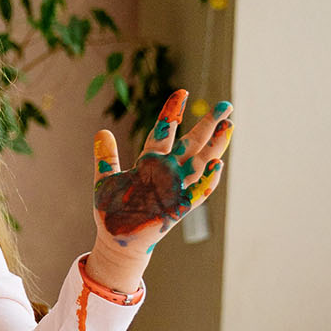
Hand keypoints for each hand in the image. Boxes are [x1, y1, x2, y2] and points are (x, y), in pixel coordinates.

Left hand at [87, 89, 232, 288]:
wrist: (116, 239)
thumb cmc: (113, 210)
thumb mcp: (106, 178)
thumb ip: (106, 156)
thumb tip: (102, 131)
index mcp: (150, 162)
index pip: (165, 132)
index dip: (173, 113)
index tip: (182, 91)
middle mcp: (167, 172)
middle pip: (192, 144)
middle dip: (208, 125)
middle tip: (225, 105)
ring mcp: (174, 188)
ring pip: (201, 163)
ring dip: (215, 146)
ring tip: (228, 127)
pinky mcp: (177, 207)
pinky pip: (196, 192)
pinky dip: (207, 180)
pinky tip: (218, 165)